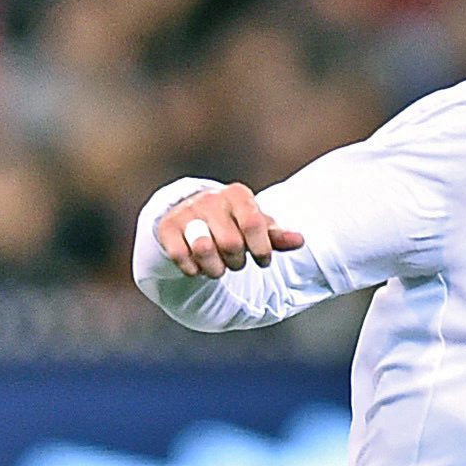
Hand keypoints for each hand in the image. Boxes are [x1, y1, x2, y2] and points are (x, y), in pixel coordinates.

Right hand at [155, 183, 303, 277]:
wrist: (193, 217)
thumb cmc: (234, 225)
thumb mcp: (257, 228)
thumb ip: (276, 236)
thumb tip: (300, 240)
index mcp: (238, 195)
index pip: (254, 225)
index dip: (262, 250)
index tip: (262, 261)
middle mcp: (210, 199)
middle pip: (231, 243)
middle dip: (237, 262)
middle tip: (236, 262)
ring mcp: (186, 212)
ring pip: (204, 249)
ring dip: (215, 269)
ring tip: (218, 268)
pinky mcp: (166, 227)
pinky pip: (181, 257)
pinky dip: (193, 270)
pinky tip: (197, 266)